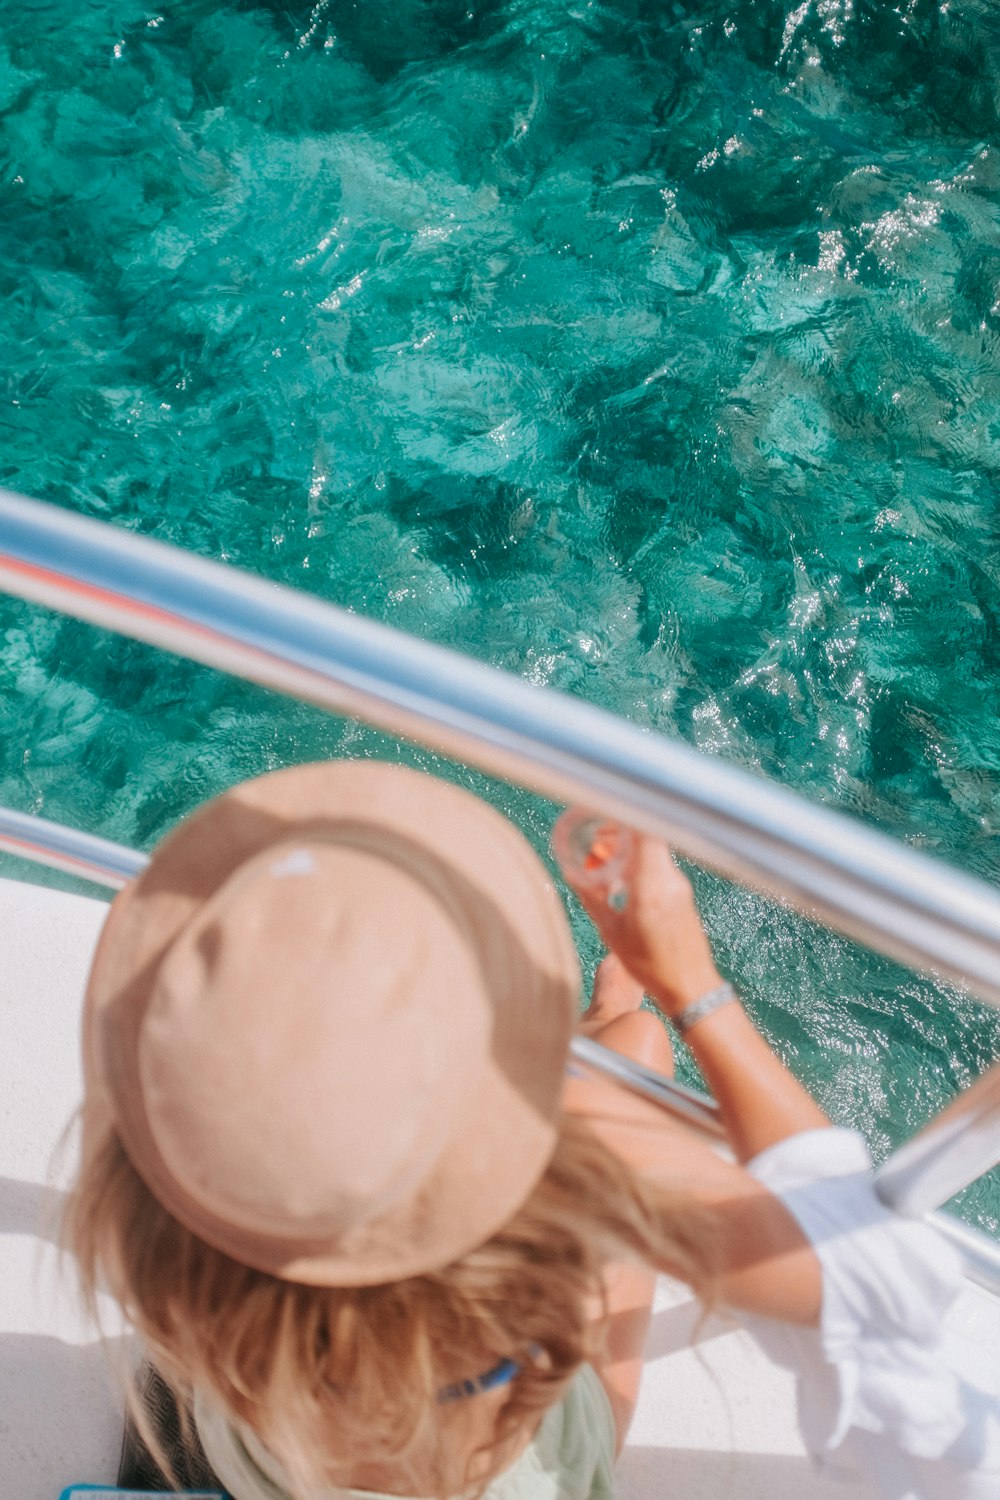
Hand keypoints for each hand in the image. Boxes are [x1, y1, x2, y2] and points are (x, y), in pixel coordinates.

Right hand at [552, 811, 723, 1017]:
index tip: (605, 807)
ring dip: (627, 847)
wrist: (691, 987)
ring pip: (652, 847)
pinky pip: (657, 863)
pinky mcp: (682, 890)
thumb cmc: (652, 966)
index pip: (645, 831)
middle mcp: (669, 879)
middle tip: (594, 842)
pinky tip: (622, 882)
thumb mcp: (611, 932)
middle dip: (618, 830)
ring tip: (604, 865)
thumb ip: (592, 897)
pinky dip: (637, 862)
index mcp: (651, 887)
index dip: (625, 812)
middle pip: (646, 834)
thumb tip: (572, 872)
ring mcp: (680, 883)